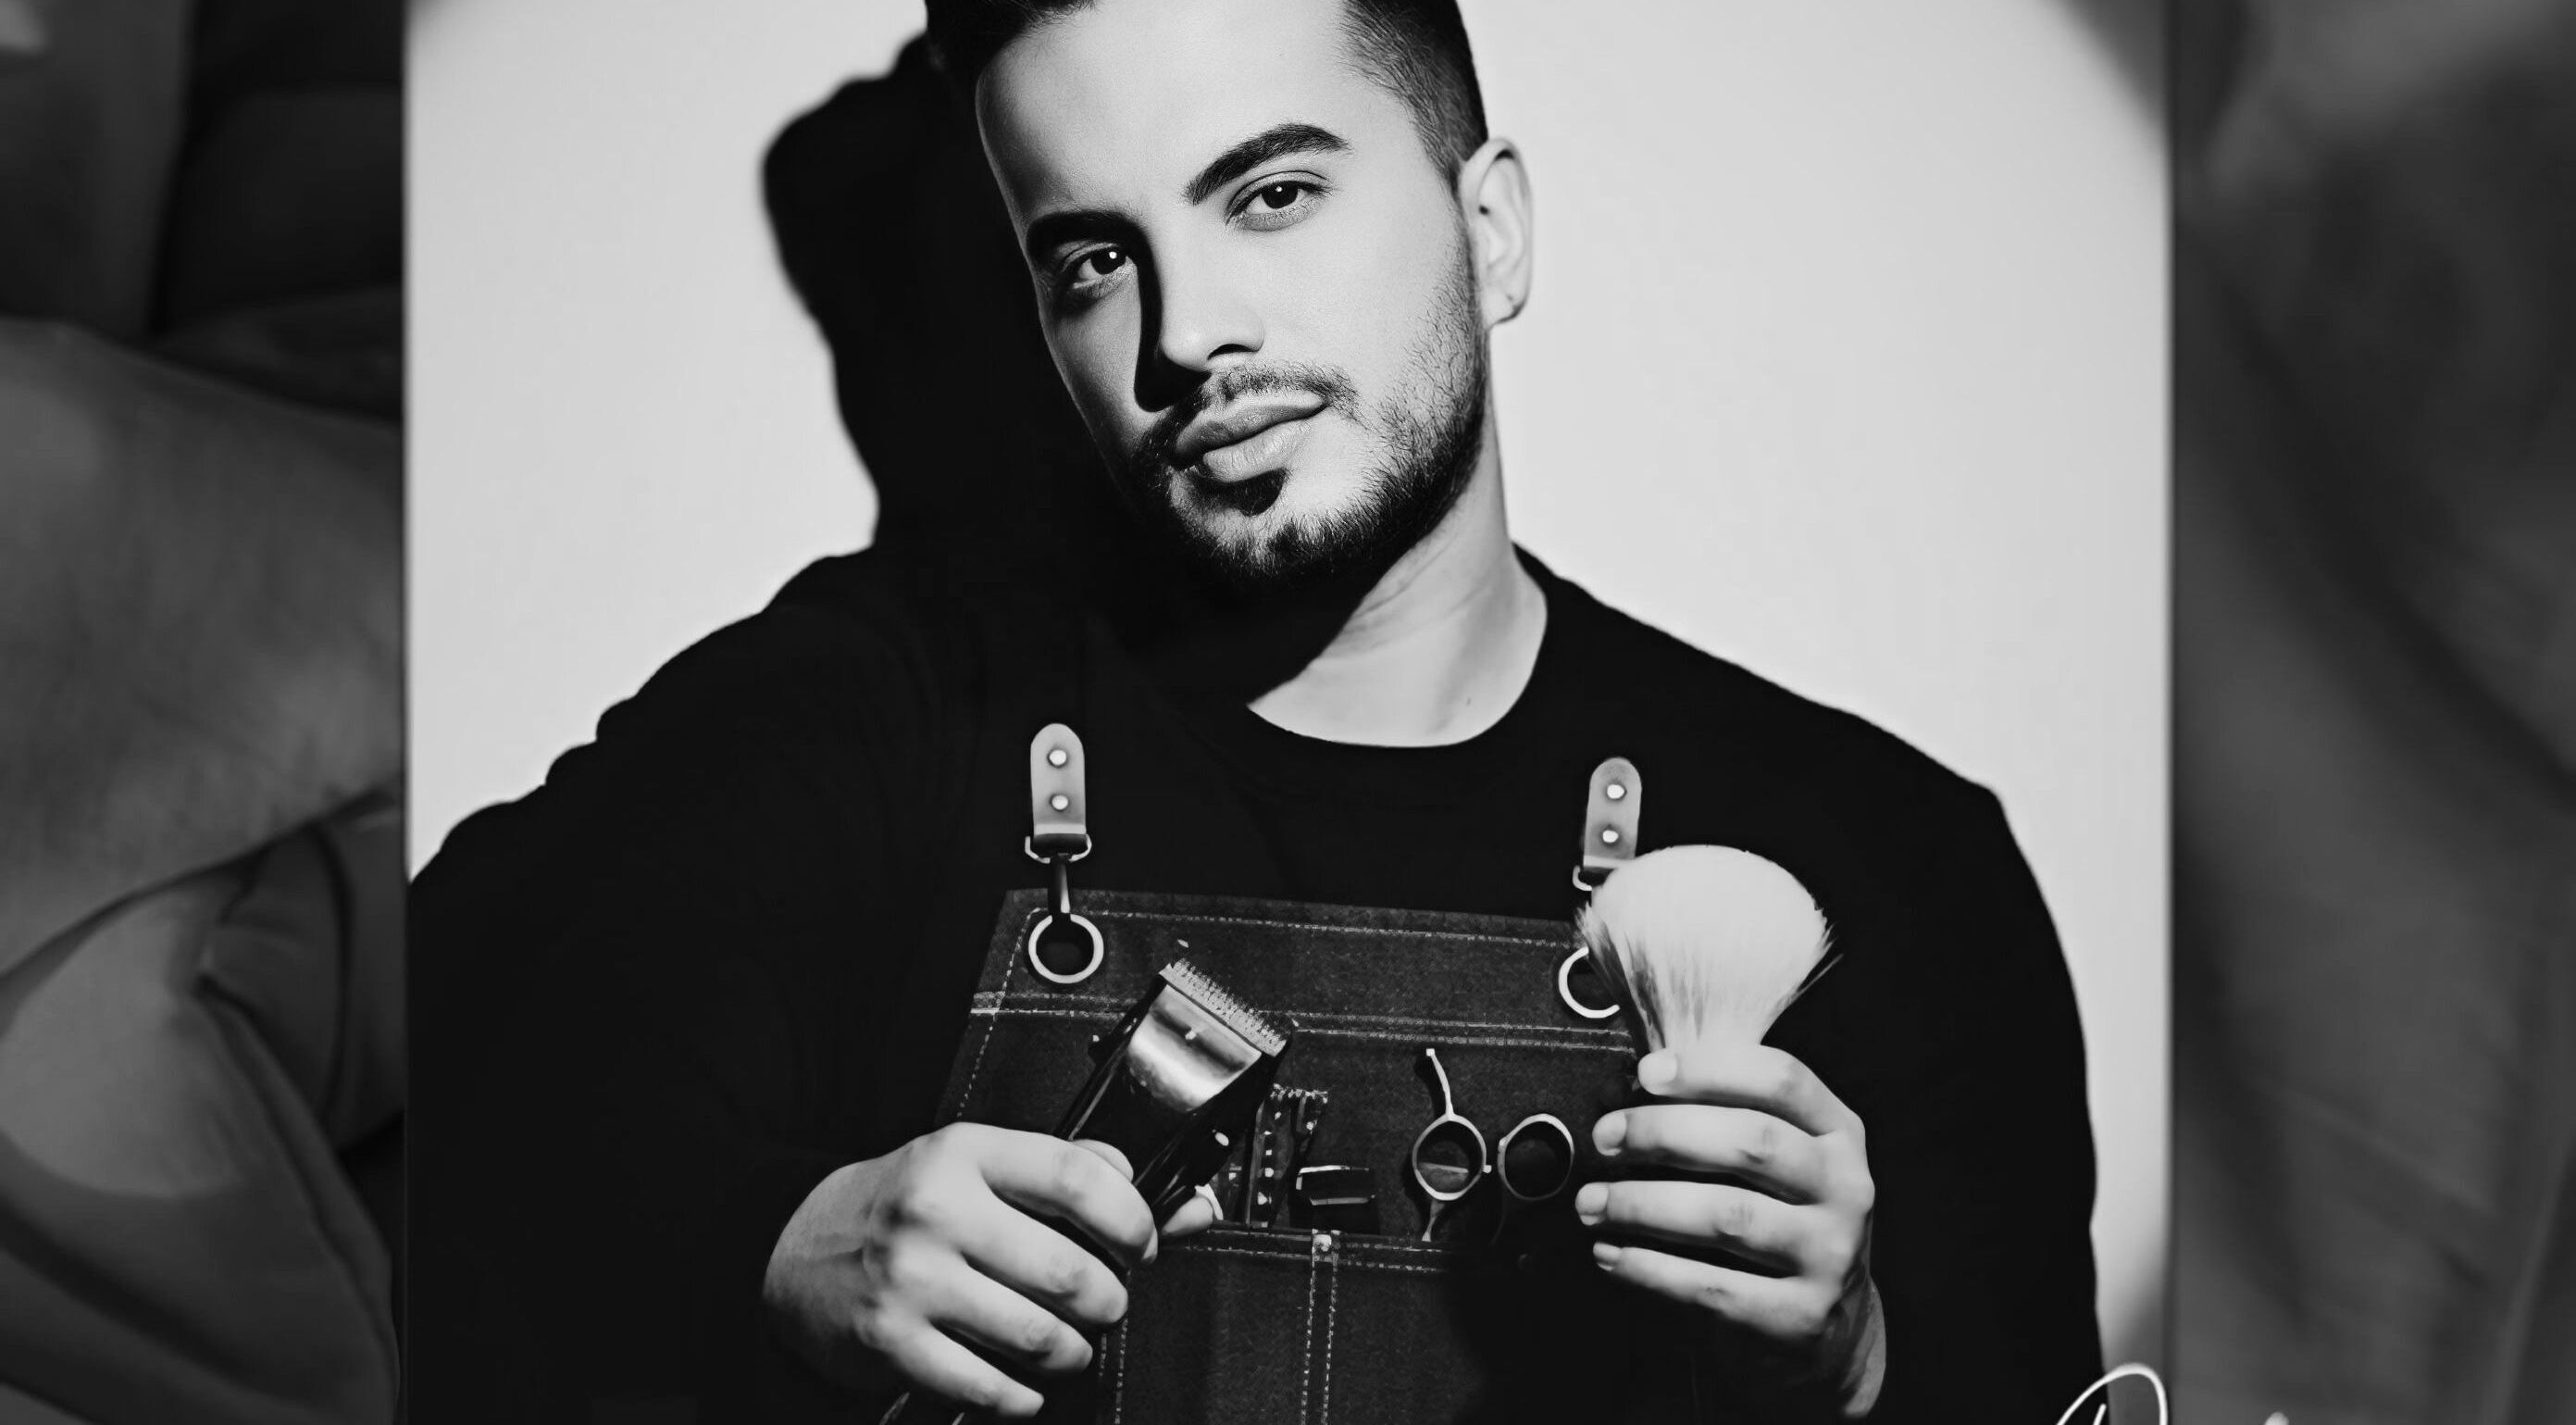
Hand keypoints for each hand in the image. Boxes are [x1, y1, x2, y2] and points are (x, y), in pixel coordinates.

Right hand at [763, 1124, 1216, 1417]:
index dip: (1131, 1219)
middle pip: (1069, 1269)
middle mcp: (938, 1212)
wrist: (797, 1249)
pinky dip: (1025, 1394)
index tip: (1141, 1243)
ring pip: (1040, 1335)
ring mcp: (914, 1281)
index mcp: (965, 1153)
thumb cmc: (904, 1207)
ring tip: (1072, 1344)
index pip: (1078, 1177)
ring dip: (1076, 1352)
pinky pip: (991, 1387)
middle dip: (1110, 1301)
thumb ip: (1073, 1175)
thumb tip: (1180, 1207)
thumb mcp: (979, 1166)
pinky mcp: (894, 1343)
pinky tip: (1026, 1380)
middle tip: (1107, 1303)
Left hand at [1578, 1045, 1884, 1414]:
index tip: (1644, 1073)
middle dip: (1663, 1133)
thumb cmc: (1778, 1220)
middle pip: (1752, 1142)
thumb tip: (1624, 1091)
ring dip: (1644, 1204)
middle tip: (1604, 1138)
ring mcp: (1831, 1255)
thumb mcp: (1776, 1163)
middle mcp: (1847, 1189)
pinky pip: (1713, 1288)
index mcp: (1839, 1133)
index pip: (1782, 1080)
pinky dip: (1649, 1269)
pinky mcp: (1802, 1317)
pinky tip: (1610, 1254)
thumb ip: (1720, 1119)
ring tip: (1592, 1203)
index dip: (1711, 1070)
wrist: (1830, 1328)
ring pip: (1728, 1215)